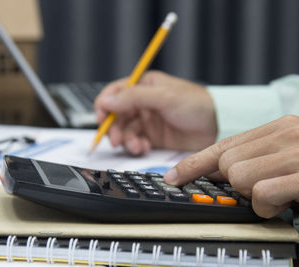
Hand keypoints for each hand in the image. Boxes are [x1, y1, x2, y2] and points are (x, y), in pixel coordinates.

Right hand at [94, 71, 216, 154]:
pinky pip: (134, 142)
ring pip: (124, 131)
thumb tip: (106, 100)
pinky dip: (135, 147)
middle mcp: (142, 102)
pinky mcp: (152, 137)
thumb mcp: (164, 97)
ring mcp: (146, 121)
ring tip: (136, 146)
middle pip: (115, 115)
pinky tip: (143, 148)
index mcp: (143, 85)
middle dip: (114, 128)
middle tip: (117, 140)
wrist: (217, 127)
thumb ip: (133, 97)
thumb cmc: (195, 105)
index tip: (101, 119)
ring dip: (126, 140)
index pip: (115, 92)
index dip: (104, 105)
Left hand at [164, 115, 298, 217]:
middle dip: (238, 184)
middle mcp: (285, 135)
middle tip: (264, 189)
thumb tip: (217, 172)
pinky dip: (268, 206)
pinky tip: (287, 201)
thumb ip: (254, 158)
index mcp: (278, 128)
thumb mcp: (286, 155)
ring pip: (239, 177)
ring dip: (255, 196)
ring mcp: (295, 153)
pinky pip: (262, 193)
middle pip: (227, 163)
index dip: (194, 164)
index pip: (223, 145)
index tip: (173, 177)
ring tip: (280, 195)